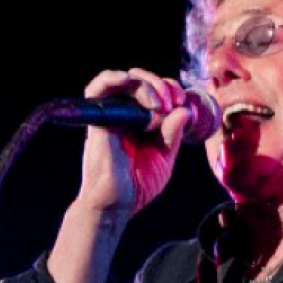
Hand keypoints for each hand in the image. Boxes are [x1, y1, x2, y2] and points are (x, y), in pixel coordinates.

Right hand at [74, 68, 192, 218]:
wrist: (117, 204)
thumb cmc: (139, 184)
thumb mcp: (165, 156)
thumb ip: (174, 133)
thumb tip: (185, 109)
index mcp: (144, 121)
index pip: (157, 90)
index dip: (172, 90)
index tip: (183, 104)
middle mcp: (127, 114)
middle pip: (142, 80)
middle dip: (162, 85)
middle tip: (173, 102)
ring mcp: (112, 115)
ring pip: (125, 80)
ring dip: (146, 84)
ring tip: (158, 103)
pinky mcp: (99, 119)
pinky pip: (97, 88)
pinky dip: (112, 78)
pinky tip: (128, 81)